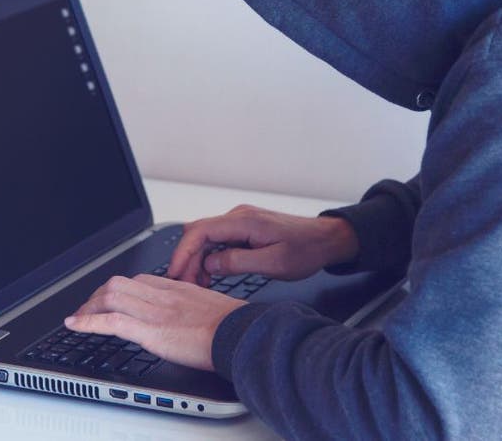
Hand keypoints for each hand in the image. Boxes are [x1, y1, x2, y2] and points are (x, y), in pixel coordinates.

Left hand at [64, 274, 244, 370]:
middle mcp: (164, 295)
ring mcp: (155, 311)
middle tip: (88, 308)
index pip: (140, 281)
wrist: (242, 334)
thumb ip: (197, 309)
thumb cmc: (236, 327)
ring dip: (88, 307)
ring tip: (77, 318)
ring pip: (111, 297)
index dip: (119, 290)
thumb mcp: (215, 308)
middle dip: (98, 295)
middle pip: (120, 284)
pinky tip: (75, 325)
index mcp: (179, 289)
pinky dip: (88, 322)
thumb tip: (194, 320)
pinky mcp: (151, 331)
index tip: (110, 299)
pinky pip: (112, 321)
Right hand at [166, 204, 358, 286]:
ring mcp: (240, 223)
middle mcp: (239, 217)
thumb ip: (239, 262)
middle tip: (185, 285)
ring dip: (198, 261)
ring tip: (198, 285)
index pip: (200, 231)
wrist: (326, 240)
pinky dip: (209, 258)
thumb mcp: (274, 263)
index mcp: (244, 222)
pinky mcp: (244, 230)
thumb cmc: (306, 249)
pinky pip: (218, 242)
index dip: (183, 252)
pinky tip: (210, 276)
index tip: (175, 272)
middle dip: (186, 259)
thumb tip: (210, 263)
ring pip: (206, 239)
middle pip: (198, 234)